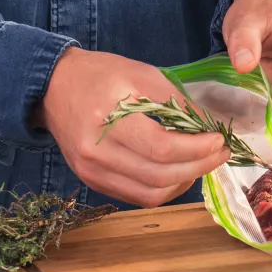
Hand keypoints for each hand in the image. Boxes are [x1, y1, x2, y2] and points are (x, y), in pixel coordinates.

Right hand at [34, 47, 230, 207]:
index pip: (161, 148)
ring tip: (200, 164)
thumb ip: (176, 102)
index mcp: (107, 118)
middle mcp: (96, 152)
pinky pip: (137, 197)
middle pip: (159, 176)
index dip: (197, 149)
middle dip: (198, 167)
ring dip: (184, 183)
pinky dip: (164, 189)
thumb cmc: (100, 75)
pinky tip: (178, 172)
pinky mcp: (93, 181)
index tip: (218, 140)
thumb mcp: (142, 74)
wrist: (52, 88)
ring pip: (150, 195)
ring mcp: (92, 172)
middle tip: (219, 154)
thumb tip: (208, 127)